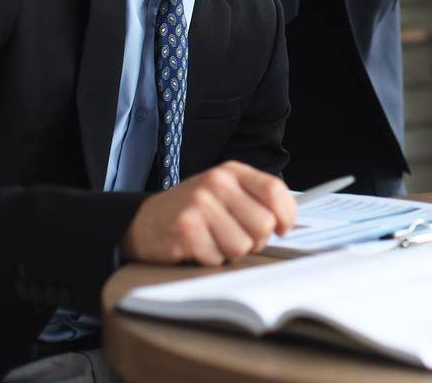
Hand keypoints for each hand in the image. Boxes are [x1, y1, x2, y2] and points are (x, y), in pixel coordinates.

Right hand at [119, 161, 296, 265]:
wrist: (143, 221)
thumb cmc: (193, 210)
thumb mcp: (224, 191)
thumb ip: (255, 199)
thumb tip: (288, 221)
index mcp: (230, 172)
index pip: (274, 190)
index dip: (286, 214)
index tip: (282, 228)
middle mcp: (216, 184)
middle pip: (263, 224)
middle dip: (256, 240)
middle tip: (239, 238)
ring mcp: (198, 206)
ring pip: (242, 246)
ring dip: (231, 253)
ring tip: (215, 242)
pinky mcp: (184, 231)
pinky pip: (217, 259)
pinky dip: (211, 260)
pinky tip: (198, 248)